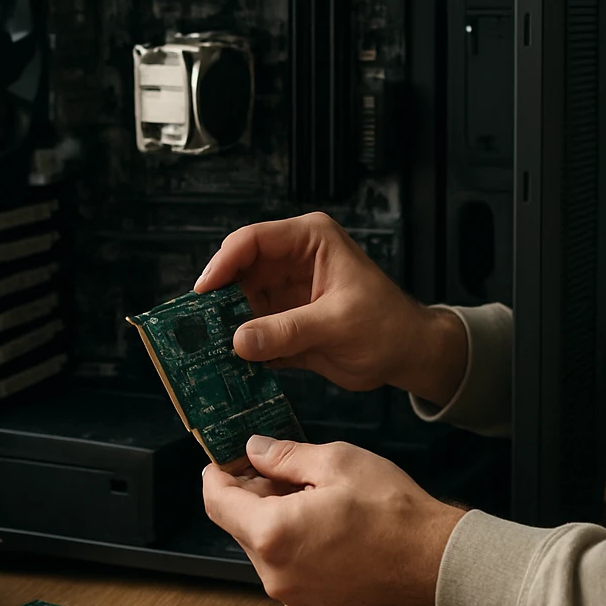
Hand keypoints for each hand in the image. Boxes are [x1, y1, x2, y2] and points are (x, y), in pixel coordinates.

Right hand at [194, 212, 466, 406]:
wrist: (409, 355)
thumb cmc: (389, 325)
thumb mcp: (338, 323)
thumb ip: (288, 330)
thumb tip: (240, 339)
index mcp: (310, 241)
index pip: (254, 240)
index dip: (223, 262)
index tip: (203, 291)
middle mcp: (293, 262)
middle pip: (239, 272)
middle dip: (218, 300)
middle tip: (196, 327)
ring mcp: (286, 293)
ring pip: (240, 304)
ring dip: (226, 328)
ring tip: (207, 350)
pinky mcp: (284, 323)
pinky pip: (252, 332)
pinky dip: (242, 348)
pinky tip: (230, 365)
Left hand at [203, 435, 466, 605]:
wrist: (434, 562)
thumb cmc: (393, 513)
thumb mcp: (336, 462)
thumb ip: (285, 456)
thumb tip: (256, 449)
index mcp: (272, 534)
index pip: (217, 502)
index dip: (217, 474)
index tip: (226, 458)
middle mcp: (275, 574)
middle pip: (241, 526)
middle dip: (254, 494)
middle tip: (285, 469)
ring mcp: (293, 597)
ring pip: (265, 549)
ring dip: (277, 520)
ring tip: (316, 498)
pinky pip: (288, 571)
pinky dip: (295, 546)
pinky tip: (327, 527)